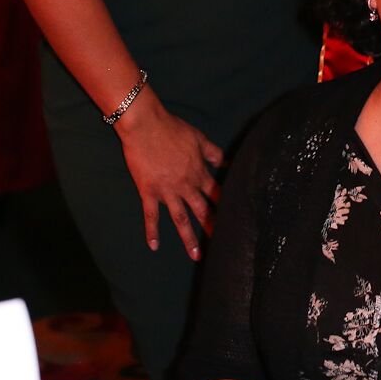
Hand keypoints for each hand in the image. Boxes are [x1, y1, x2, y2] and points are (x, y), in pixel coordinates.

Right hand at [117, 102, 225, 257]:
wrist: (146, 125)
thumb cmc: (172, 128)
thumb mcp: (198, 138)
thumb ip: (213, 152)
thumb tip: (226, 161)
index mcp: (198, 172)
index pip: (215, 194)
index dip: (225, 206)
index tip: (234, 219)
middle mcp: (185, 186)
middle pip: (202, 210)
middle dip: (212, 227)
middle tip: (222, 245)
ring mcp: (167, 191)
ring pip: (180, 218)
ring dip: (188, 237)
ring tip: (195, 255)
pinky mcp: (148, 191)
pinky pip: (151, 215)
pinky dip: (152, 231)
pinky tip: (154, 246)